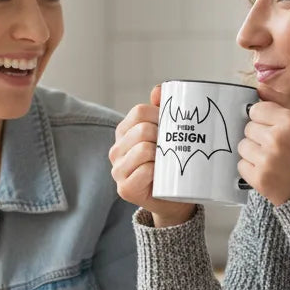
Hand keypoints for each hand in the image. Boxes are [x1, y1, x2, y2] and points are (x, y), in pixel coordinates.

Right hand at [108, 85, 195, 226]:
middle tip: (173, 147)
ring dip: (161, 155)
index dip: (160, 115)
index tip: (172, 126)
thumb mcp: (167, 135)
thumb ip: (162, 110)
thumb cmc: (170, 164)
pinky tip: (161, 176)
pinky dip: (157, 172)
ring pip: (144, 149)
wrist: (173, 199)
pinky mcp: (125, 188)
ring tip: (167, 162)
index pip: (139, 112)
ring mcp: (118, 170)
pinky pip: (145, 170)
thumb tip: (159, 90)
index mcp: (124, 132)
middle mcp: (116, 150)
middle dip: (163, 136)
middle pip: (142, 130)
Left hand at [238, 87, 289, 206]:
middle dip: (258, 137)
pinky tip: (268, 172)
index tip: (272, 129)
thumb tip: (258, 86)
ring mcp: (267, 159)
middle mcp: (278, 138)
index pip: (256, 109)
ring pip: (242, 146)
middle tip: (276, 149)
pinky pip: (241, 165)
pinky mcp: (259, 178)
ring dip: (253, 153)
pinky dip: (251, 169)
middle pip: (248, 128)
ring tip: (271, 161)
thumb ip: (282, 102)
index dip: (262, 119)